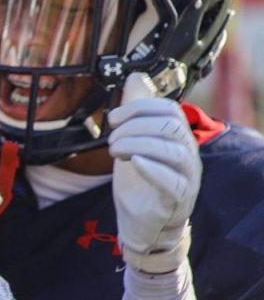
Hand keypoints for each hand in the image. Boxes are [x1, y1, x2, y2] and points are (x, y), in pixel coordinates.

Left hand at [109, 73, 199, 272]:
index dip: (138, 107)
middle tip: (112, 139)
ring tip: (116, 151)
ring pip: (173, 151)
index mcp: (177, 136)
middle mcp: (187, 153)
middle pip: (170, 126)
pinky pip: (173, 182)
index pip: (168, 108)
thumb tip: (136, 77)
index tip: (113, 118)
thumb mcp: (134, 140)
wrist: (143, 222)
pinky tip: (134, 162)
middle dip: (135, 126)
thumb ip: (136, 111)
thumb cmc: (140, 180)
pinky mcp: (178, 199)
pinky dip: (152, 168)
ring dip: (137, 145)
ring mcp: (186, 176)